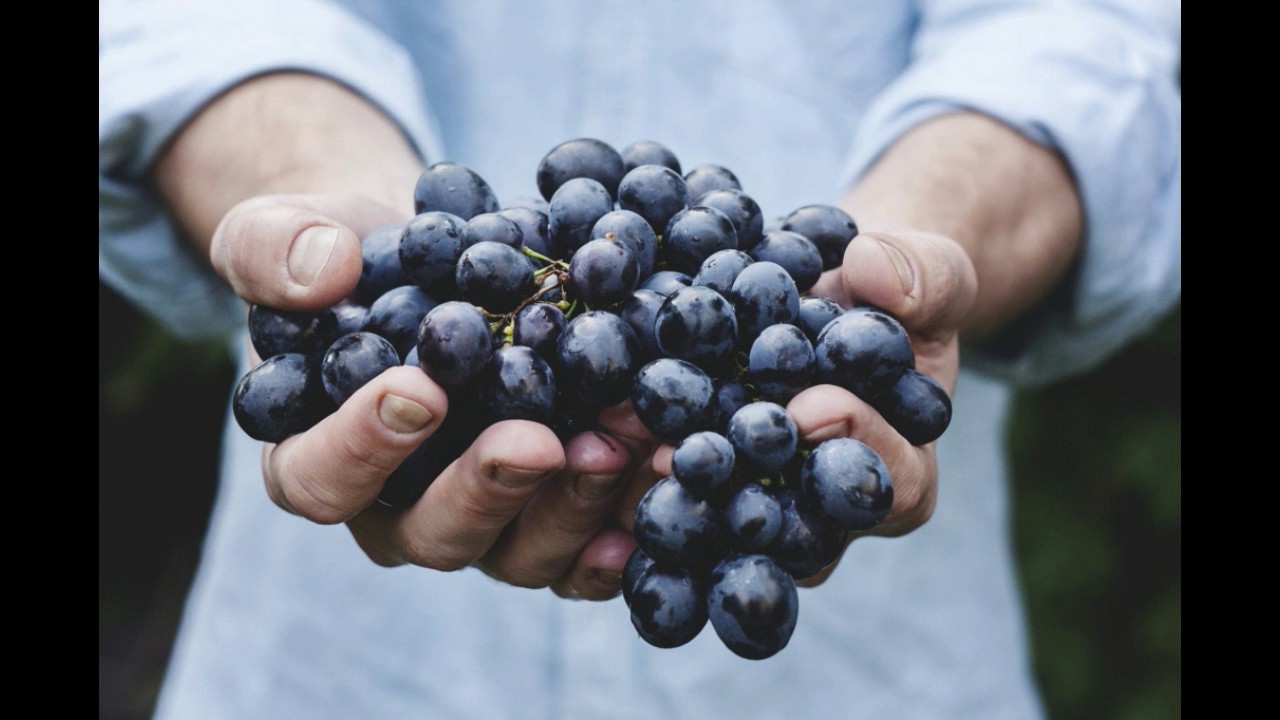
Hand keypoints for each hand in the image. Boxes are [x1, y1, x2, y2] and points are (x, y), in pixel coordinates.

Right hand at [214, 193, 638, 599]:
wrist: (432, 265)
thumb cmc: (346, 259)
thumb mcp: (284, 233)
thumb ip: (274, 249)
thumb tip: (322, 270)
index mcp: (316, 459)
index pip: (320, 478)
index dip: (363, 447)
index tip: (419, 389)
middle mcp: (398, 511)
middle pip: (433, 533)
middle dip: (488, 489)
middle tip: (537, 440)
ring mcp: (482, 522)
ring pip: (521, 551)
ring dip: (575, 505)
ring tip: (623, 443)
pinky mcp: (549, 515)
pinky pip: (587, 548)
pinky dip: (628, 525)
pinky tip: (664, 481)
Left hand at [641, 227, 977, 585]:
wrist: (832, 294)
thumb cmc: (892, 292)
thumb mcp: (929, 272)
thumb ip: (921, 277)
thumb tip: (875, 272)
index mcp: (899, 474)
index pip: (890, 485)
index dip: (855, 446)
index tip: (812, 405)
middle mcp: (823, 514)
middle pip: (790, 527)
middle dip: (740, 486)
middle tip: (689, 451)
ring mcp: (756, 507)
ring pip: (717, 521)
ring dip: (666, 487)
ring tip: (620, 440)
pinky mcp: (699, 484)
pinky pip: (665, 491)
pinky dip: (623, 466)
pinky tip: (583, 433)